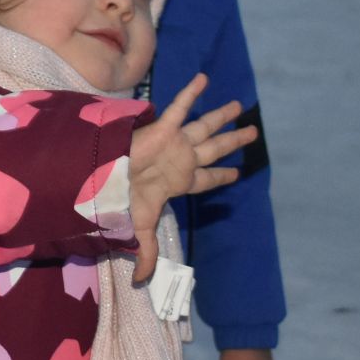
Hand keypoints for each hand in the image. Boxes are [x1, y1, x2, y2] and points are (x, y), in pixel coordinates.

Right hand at [127, 74, 256, 282]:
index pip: (207, 178)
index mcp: (179, 181)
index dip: (223, 174)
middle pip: (216, 148)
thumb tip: (140, 282)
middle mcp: (183, 159)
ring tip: (242, 106)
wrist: (105, 180)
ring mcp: (176, 142)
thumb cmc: (122, 200)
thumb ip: (145, 251)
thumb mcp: (139, 228)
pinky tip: (205, 77)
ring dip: (223, 116)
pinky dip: (192, 93)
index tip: (239, 172)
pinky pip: (180, 107)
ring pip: (206, 126)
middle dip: (234, 141)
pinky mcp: (164, 128)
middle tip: (253, 132)